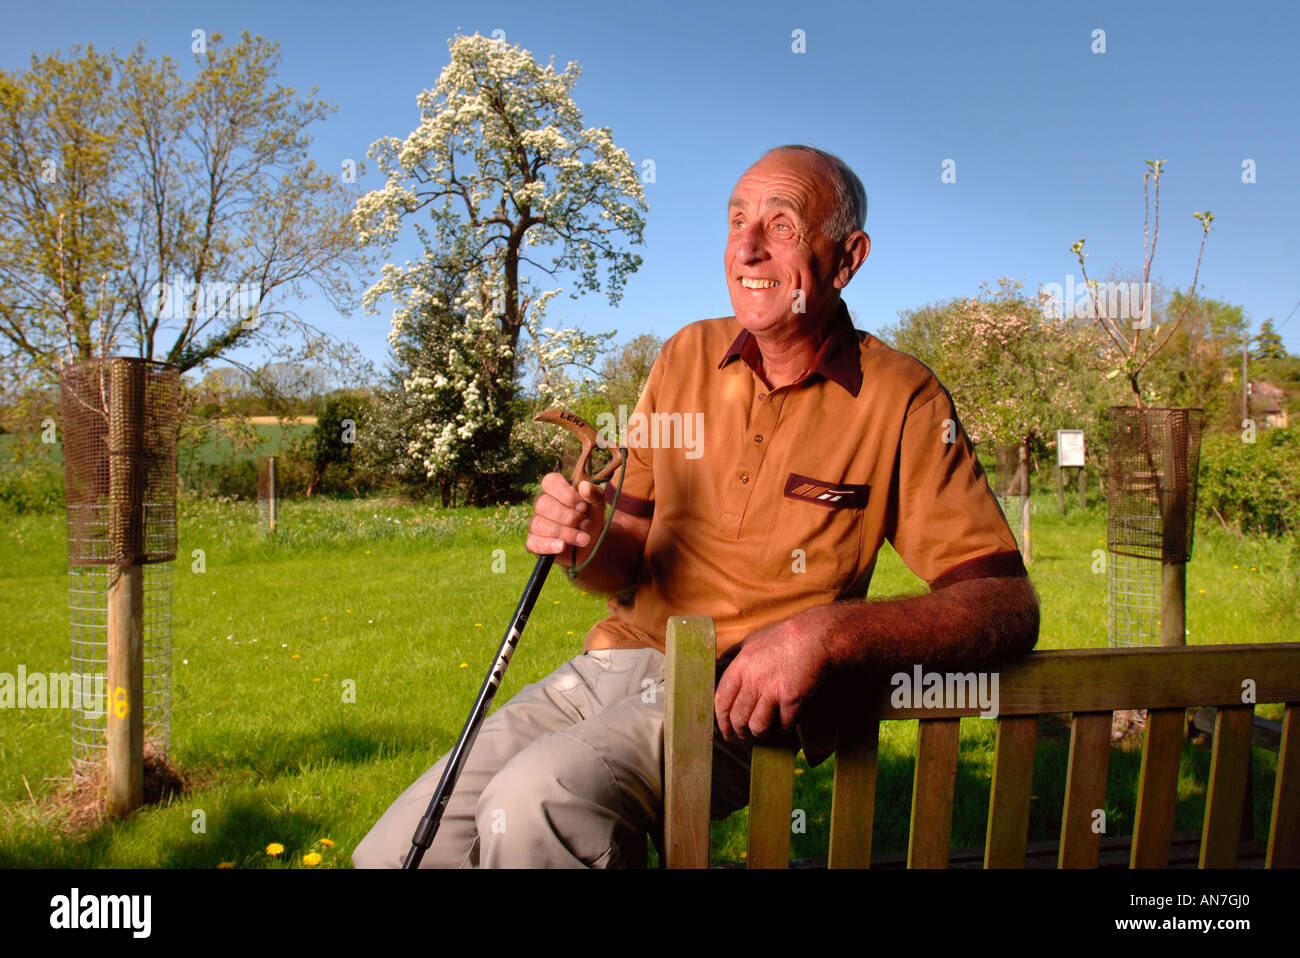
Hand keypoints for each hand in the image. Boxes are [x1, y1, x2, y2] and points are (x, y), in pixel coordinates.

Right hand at [525, 472, 605, 562]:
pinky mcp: (534, 542)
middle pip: (543, 504)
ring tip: (584, 539)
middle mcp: (541, 503)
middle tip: (586, 523)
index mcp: (555, 488)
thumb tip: (584, 487)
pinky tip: (562, 546)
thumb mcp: (598, 504)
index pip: (550, 482)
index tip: (583, 506)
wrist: (591, 543)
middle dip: (568, 516)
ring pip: (539, 524)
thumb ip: (594, 493)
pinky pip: (533, 542)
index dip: (566, 494)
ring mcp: (536, 523)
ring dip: (565, 533)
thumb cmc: (590, 517)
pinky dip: (548, 545)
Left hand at [714, 613, 836, 760]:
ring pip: (758, 726)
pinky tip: (785, 724)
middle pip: (738, 718)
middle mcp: (754, 679)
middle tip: (744, 735)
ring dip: (761, 733)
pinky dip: (784, 728)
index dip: (721, 720)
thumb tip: (716, 666)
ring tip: (764, 731)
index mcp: (740, 665)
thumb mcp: (752, 641)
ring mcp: (773, 690)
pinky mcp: (793, 698)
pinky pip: (783, 725)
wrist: (817, 636)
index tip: (724, 730)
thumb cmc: (784, 638)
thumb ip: (733, 655)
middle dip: (740, 731)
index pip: (721, 700)